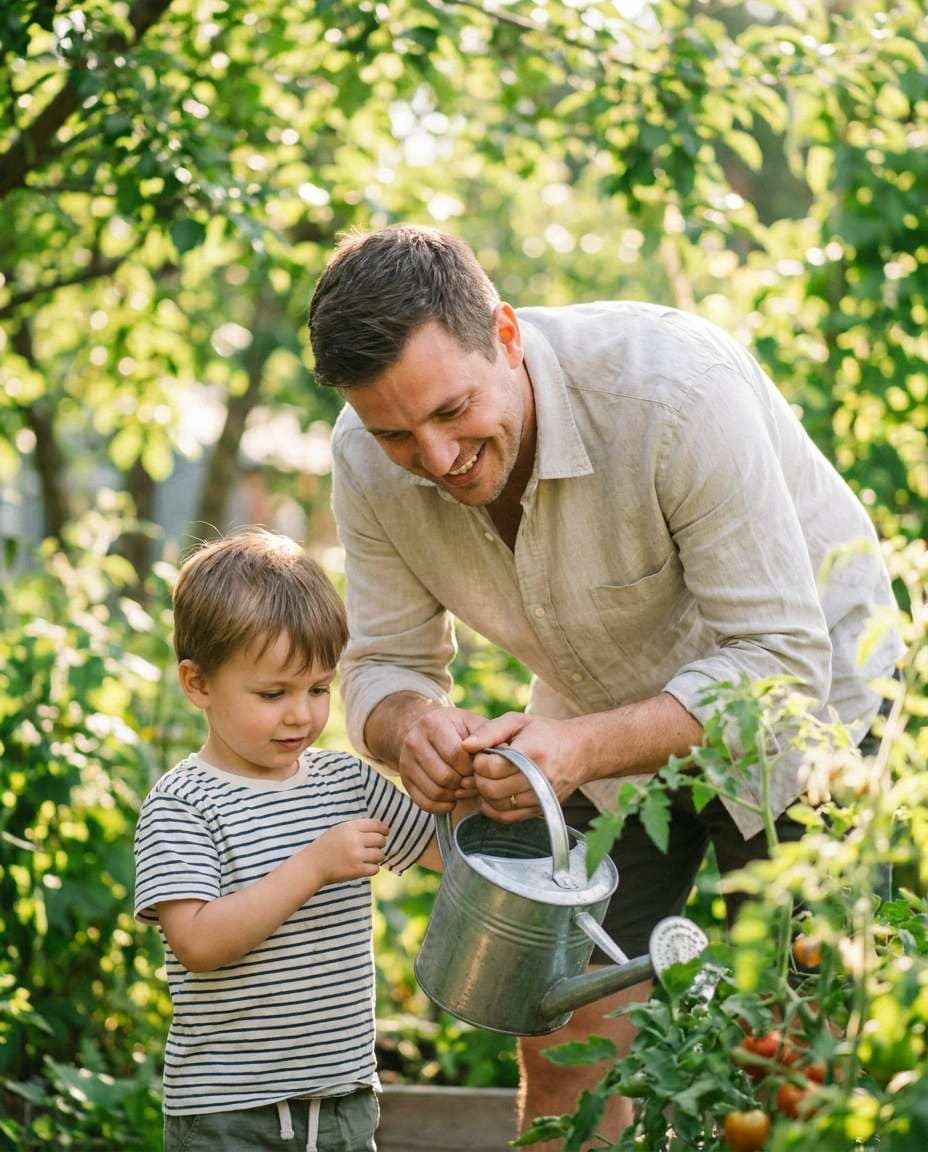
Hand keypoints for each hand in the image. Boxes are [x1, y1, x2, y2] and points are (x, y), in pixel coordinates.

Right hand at [313, 819, 389, 883]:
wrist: (313, 865)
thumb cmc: (327, 846)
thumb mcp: (339, 830)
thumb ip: (357, 828)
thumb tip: (380, 829)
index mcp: (350, 827)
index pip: (376, 824)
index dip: (383, 829)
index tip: (385, 833)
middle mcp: (355, 840)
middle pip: (381, 840)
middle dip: (380, 844)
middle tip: (374, 847)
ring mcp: (356, 855)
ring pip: (380, 855)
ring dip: (377, 857)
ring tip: (368, 858)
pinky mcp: (357, 870)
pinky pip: (375, 869)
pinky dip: (372, 869)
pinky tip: (364, 867)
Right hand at [396, 706, 481, 812]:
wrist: (425, 731)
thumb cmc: (457, 729)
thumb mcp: (473, 723)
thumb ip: (488, 735)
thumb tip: (503, 753)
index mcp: (433, 723)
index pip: (456, 754)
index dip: (472, 767)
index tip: (479, 768)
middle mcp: (414, 740)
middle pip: (445, 776)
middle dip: (464, 783)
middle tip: (473, 781)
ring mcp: (406, 761)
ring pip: (435, 792)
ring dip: (455, 795)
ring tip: (463, 788)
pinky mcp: (404, 779)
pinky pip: (425, 803)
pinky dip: (443, 806)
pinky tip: (452, 797)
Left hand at [462, 713, 587, 823]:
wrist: (579, 751)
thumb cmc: (544, 733)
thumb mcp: (517, 721)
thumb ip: (489, 731)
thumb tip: (465, 745)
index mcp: (531, 753)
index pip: (491, 767)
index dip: (479, 761)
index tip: (482, 754)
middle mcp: (538, 778)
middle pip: (492, 789)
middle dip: (479, 778)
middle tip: (483, 767)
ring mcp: (540, 797)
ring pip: (497, 805)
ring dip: (486, 793)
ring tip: (491, 778)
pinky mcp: (540, 810)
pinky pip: (507, 818)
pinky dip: (494, 809)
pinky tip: (494, 795)